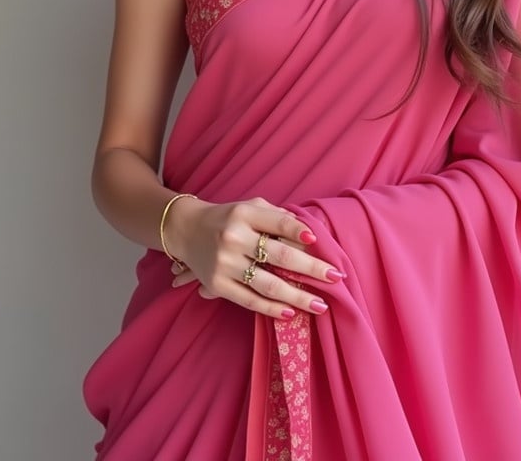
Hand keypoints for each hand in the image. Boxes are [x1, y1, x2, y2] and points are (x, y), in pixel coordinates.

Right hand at [167, 196, 345, 318]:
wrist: (186, 230)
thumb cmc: (228, 218)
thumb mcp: (249, 208)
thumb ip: (276, 218)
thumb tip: (308, 237)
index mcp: (244, 214)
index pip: (279, 222)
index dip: (299, 231)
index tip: (319, 243)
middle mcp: (234, 237)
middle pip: (279, 255)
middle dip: (311, 268)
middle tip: (335, 278)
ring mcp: (224, 263)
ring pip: (268, 284)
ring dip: (297, 296)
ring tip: (320, 305)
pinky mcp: (217, 285)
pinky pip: (249, 300)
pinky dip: (271, 308)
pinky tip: (290, 313)